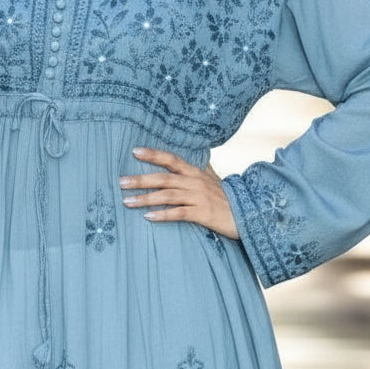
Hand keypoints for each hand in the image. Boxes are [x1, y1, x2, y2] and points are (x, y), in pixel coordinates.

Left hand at [119, 147, 238, 239]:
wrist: (249, 214)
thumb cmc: (228, 198)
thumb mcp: (214, 180)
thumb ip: (201, 170)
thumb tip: (194, 159)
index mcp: (196, 172)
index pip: (171, 160)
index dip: (153, 154)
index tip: (135, 151)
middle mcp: (195, 182)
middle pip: (164, 178)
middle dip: (141, 179)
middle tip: (121, 182)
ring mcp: (198, 197)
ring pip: (167, 195)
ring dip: (145, 198)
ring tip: (127, 202)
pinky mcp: (202, 213)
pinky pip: (178, 213)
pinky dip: (162, 214)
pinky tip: (148, 217)